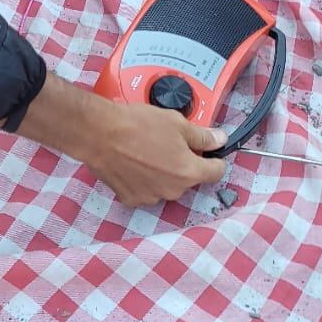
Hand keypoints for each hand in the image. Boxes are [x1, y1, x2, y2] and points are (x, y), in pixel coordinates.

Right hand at [82, 102, 227, 207]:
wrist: (100, 134)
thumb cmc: (138, 125)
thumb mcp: (176, 122)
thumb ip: (202, 136)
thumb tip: (221, 140)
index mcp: (189, 172)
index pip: (216, 172)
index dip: (215, 159)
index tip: (209, 151)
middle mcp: (173, 191)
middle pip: (188, 178)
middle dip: (183, 163)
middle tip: (168, 142)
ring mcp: (152, 197)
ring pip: (166, 185)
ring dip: (162, 173)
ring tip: (146, 151)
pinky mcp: (131, 199)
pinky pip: (145, 190)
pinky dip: (143, 180)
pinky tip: (132, 163)